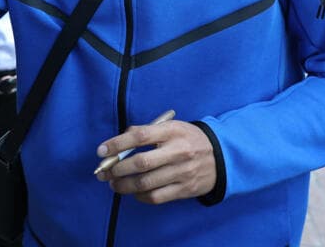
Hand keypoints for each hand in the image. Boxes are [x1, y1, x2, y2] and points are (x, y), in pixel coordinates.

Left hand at [95, 119, 215, 204]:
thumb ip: (146, 132)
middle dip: (116, 169)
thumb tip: (119, 142)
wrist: (222, 156)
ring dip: (124, 185)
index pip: (140, 136)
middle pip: (141, 163)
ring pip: (146, 183)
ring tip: (114, 184)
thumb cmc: (188, 139)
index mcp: (172, 132)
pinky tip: (134, 192)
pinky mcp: (185, 189)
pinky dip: (140, 196)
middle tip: (104, 172)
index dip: (117, 144)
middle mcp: (178, 152)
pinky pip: (156, 197)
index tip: (101, 151)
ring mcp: (183, 172)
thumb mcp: (171, 127)